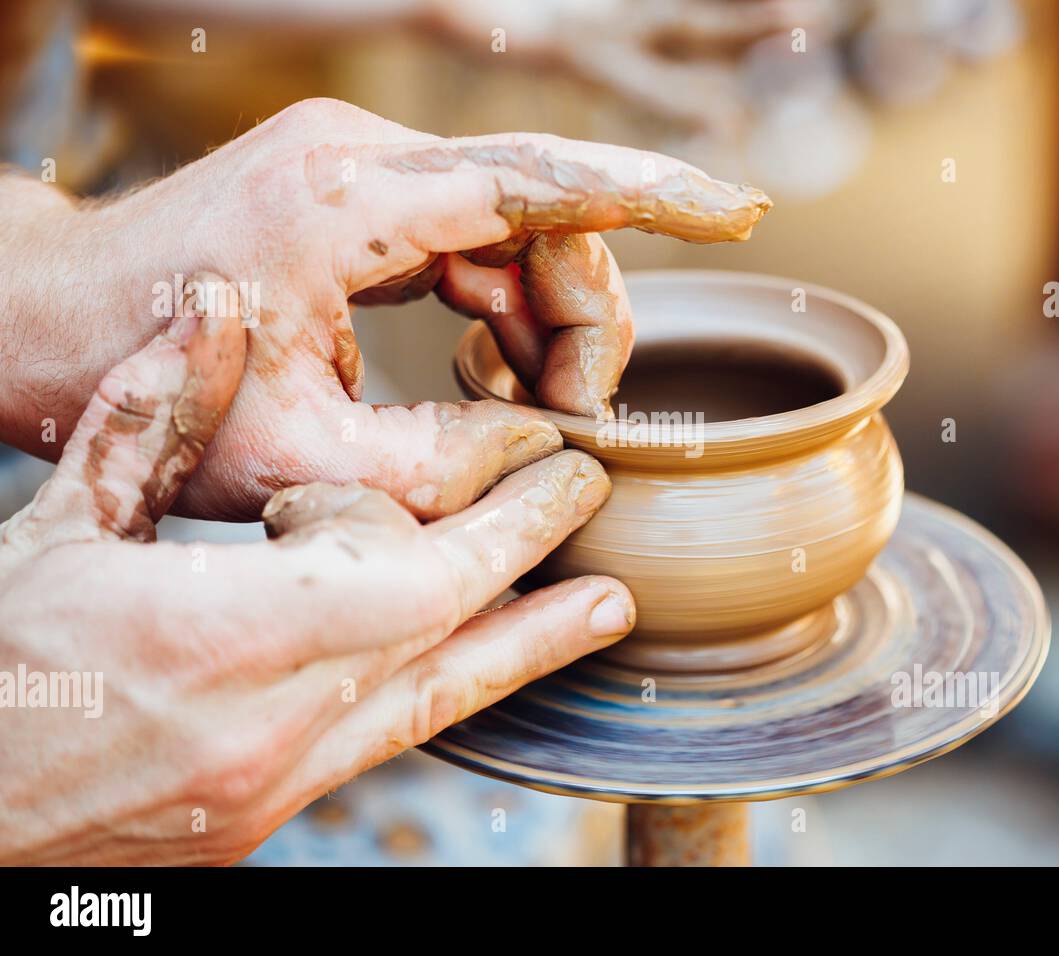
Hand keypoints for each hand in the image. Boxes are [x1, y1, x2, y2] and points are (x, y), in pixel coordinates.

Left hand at [0, 97, 769, 520]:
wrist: (48, 324)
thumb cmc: (140, 382)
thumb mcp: (298, 463)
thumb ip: (442, 468)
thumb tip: (552, 456)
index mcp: (339, 205)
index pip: (531, 183)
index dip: (648, 198)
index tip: (736, 210)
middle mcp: (358, 156)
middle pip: (545, 209)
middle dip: (593, 312)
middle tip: (589, 413)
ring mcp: (361, 165)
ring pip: (521, 224)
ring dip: (555, 315)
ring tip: (546, 403)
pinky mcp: (361, 192)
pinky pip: (478, 236)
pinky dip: (510, 304)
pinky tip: (499, 367)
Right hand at [0, 281, 633, 864]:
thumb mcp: (55, 529)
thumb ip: (151, 418)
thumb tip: (215, 307)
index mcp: (212, 639)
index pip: (406, 575)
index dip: (485, 520)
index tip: (535, 464)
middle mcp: (264, 729)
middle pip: (444, 632)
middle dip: (526, 562)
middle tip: (589, 497)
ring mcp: (272, 788)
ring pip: (436, 705)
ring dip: (527, 648)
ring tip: (604, 609)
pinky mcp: (265, 819)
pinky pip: (390, 741)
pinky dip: (452, 689)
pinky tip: (496, 667)